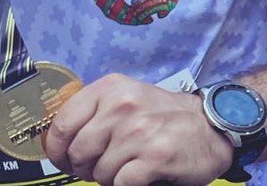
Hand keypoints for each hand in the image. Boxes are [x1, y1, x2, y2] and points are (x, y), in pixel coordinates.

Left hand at [44, 74, 232, 185]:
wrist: (210, 125)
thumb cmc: (162, 115)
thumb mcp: (125, 98)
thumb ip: (94, 111)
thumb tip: (60, 139)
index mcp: (109, 89)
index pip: (63, 122)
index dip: (56, 148)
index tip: (60, 158)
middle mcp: (121, 107)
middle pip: (78, 151)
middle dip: (82, 167)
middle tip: (93, 169)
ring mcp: (138, 132)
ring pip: (99, 171)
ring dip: (107, 178)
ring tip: (122, 169)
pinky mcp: (155, 157)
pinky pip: (121, 184)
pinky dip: (124, 185)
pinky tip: (136, 177)